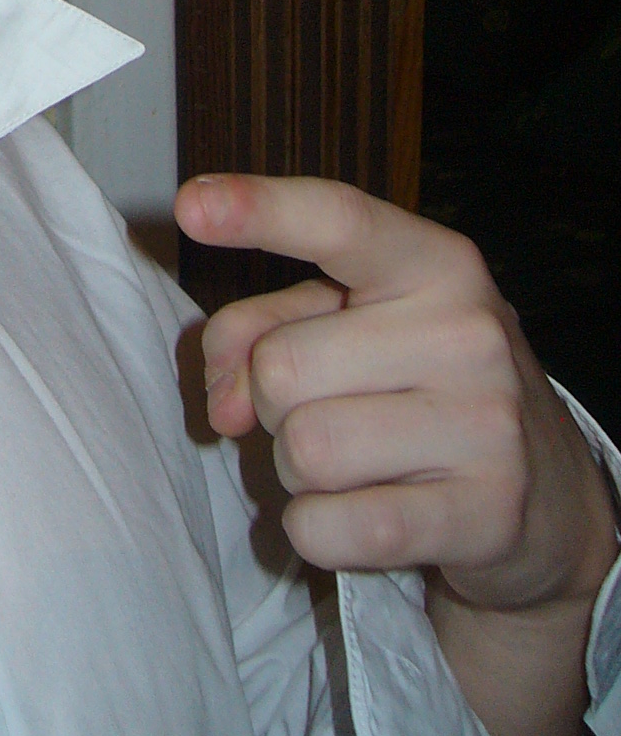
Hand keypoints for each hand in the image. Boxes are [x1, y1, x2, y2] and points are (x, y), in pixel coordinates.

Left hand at [173, 174, 616, 615]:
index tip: (189, 206)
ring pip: (303, 450)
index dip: (259, 210)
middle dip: (277, 402)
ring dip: (300, 470)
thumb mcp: (345, 325)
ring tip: (357, 462)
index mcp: (433, 262)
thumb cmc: (417, 386)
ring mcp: (485, 423)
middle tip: (335, 408)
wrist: (545, 495)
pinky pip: (332, 526)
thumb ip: (259, 330)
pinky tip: (362, 514)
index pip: (338, 221)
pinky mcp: (483, 514)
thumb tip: (223, 404)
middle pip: (280, 367)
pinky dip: (318, 530)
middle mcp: (467, 330)